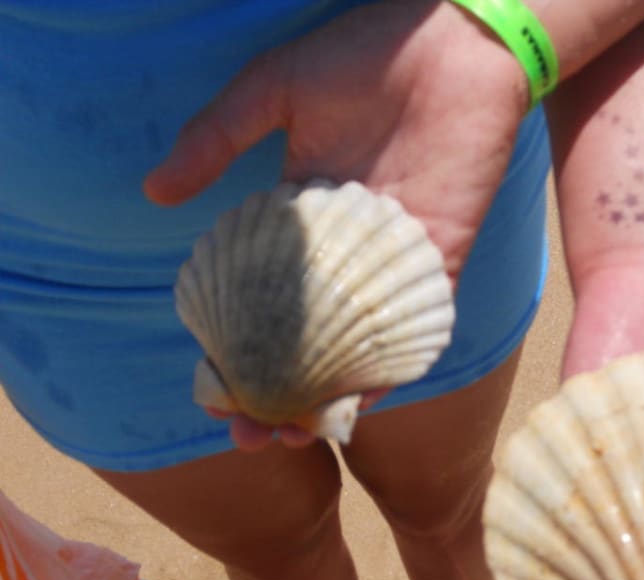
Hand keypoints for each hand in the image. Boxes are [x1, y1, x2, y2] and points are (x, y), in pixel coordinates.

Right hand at [145, 1, 529, 447]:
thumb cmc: (363, 55)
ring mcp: (394, 260)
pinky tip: (361, 407)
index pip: (263, 298)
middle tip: (253, 437)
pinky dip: (394, 366)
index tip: (213, 391)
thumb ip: (216, 141)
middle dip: (282, 390)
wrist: (452, 40)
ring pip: (359, 346)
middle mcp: (347, 251)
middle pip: (309, 339)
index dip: (239, 347)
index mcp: (302, 218)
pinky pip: (418, 327)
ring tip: (297, 437)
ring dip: (331, 395)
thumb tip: (154, 193)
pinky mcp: (442, 257)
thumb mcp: (272, 93)